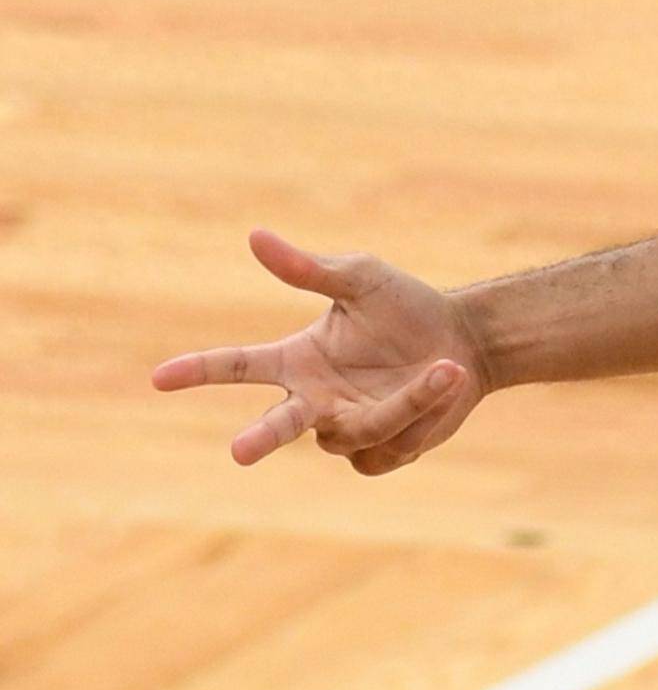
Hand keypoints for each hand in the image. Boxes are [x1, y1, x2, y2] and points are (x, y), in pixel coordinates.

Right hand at [149, 228, 489, 475]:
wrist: (466, 343)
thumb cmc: (406, 305)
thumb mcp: (359, 278)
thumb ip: (308, 269)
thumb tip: (255, 236)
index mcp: (297, 360)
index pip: (237, 366)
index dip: (199, 371)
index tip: (160, 378)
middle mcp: (315, 399)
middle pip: (279, 425)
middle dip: (261, 438)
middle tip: (238, 452)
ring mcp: (347, 430)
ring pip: (356, 432)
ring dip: (404, 402)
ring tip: (442, 368)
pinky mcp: (381, 451)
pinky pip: (387, 448)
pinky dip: (420, 417)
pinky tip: (441, 391)